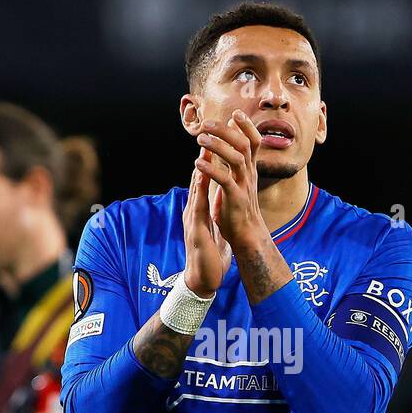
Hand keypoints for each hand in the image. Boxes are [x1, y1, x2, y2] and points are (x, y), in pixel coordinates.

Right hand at [182, 153, 231, 295]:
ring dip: (199, 168)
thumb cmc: (209, 256)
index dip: (210, 160)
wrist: (202, 279)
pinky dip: (199, 191)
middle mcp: (193, 211)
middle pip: (198, 179)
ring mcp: (192, 219)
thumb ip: (214, 213)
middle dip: (204, 156)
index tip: (218, 140)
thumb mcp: (214, 228)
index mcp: (200, 210)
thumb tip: (219, 201)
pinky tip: (203, 178)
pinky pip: (198, 207)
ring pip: (195, 189)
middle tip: (209, 132)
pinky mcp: (195, 230)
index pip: (204, 181)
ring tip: (204, 148)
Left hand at [193, 111, 270, 249]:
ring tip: (200, 139)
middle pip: (244, 145)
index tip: (235, 114)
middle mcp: (249, 174)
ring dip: (218, 147)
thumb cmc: (238, 206)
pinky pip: (225, 180)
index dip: (247, 126)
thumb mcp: (239, 180)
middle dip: (226, 131)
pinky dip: (212, 170)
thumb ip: (234, 162)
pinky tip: (198, 164)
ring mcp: (244, 185)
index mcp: (249, 169)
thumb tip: (229, 144)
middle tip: (207, 123)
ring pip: (236, 159)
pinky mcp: (236, 198)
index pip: (253, 141)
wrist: (246, 233)